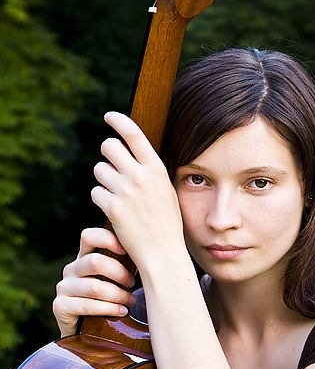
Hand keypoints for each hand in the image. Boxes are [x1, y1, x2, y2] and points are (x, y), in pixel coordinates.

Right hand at [53, 227, 135, 336]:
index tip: (128, 251)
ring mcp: (63, 287)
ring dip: (118, 295)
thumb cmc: (113, 298)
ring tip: (130, 301)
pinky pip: (87, 305)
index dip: (108, 240)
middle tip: (132, 284)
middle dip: (119, 273)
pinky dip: (109, 309)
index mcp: (85, 256)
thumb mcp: (118, 277)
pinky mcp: (60, 306)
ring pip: (95, 287)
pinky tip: (122, 312)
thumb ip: (126, 261)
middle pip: (95, 262)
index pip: (89, 236)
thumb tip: (151, 249)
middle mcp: (72, 269)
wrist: (90, 332)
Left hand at [90, 112, 184, 269]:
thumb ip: (149, 170)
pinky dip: (102, 199)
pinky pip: (95, 192)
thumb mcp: (165, 189)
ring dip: (104, 179)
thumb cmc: (166, 221)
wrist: (162, 252)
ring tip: (118, 194)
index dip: (119, 121)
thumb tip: (131, 152)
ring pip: (99, 170)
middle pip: (109, 146)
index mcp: (156, 169)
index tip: (109, 116)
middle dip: (107, 153)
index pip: (134, 134)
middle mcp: (140, 176)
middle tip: (112, 164)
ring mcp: (124, 191)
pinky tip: (114, 210)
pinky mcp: (111, 207)